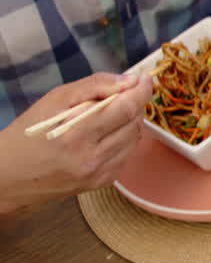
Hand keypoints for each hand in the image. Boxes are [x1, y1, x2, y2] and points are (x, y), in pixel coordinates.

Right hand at [0, 73, 152, 214]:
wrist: (9, 175)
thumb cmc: (29, 132)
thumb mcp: (55, 99)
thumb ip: (94, 86)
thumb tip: (130, 81)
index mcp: (76, 134)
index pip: (124, 109)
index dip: (140, 92)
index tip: (145, 80)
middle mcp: (92, 158)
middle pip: (134, 124)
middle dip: (134, 105)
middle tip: (122, 96)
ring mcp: (99, 174)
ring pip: (134, 140)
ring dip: (130, 123)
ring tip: (110, 115)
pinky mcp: (102, 182)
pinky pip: (126, 155)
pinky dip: (123, 140)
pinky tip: (105, 135)